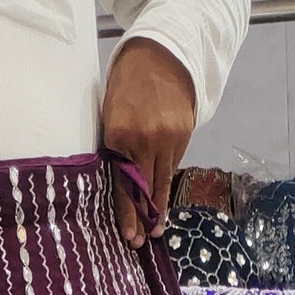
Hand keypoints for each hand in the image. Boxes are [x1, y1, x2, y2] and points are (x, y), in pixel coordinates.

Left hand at [102, 37, 195, 248]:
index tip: (129, 236)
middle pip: (145, 188)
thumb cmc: (126, 85)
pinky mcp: (184, 133)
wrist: (160, 54)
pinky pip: (173, 162)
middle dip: (144, 217)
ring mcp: (168, 137)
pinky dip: (166, 178)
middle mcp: (145, 140)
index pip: (123, 184)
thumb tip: (119, 181)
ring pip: (163, 180)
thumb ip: (114, 147)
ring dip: (159, 206)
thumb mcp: (109, 114)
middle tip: (142, 241)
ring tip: (156, 228)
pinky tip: (161, 193)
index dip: (127, 213)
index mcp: (119, 135)